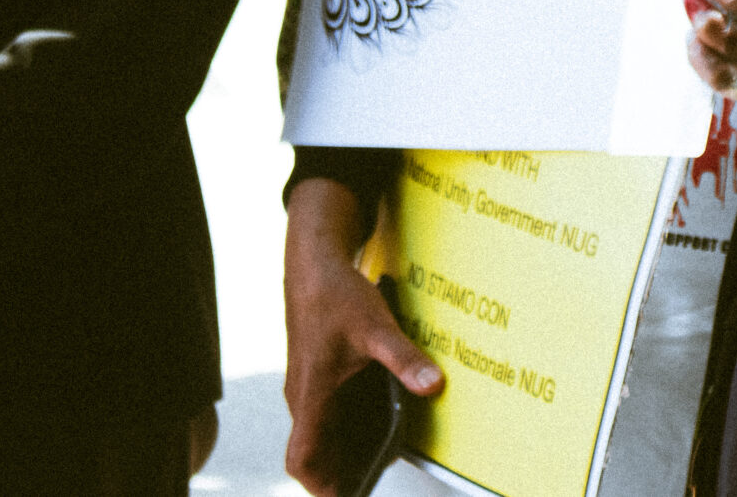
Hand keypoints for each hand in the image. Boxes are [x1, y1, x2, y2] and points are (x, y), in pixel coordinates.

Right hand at [282, 180, 441, 496]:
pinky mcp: (316, 375)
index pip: (302, 457)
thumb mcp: (376, 327)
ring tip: (381, 458)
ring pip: (320, 434)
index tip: (347, 494)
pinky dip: (346, 426)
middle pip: (314, 453)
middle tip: (376, 477)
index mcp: (311, 394)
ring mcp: (308, 387)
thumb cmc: (336, 295)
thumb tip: (434, 386)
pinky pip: (326, 413)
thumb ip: (404, 359)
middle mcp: (304, 397)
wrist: (314, 264)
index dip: (321, 484)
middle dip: (341, 473)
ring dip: (344, 450)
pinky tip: (378, 420)